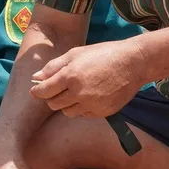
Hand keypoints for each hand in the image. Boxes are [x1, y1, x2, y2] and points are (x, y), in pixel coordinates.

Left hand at [29, 38, 147, 117]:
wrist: (133, 63)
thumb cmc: (103, 54)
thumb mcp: (75, 54)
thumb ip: (53, 67)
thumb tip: (37, 77)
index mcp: (70, 76)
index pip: (44, 91)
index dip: (37, 91)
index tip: (36, 90)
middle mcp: (79, 93)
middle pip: (54, 104)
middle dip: (52, 97)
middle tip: (58, 89)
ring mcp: (92, 104)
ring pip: (68, 112)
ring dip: (67, 104)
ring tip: (75, 92)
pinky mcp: (103, 112)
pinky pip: (84, 114)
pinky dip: (82, 107)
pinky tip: (90, 96)